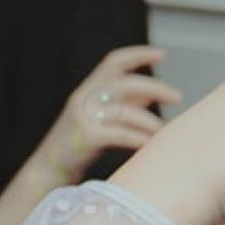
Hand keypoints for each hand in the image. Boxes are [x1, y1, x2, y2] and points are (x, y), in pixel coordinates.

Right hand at [40, 46, 182, 181]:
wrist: (47, 169)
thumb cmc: (77, 145)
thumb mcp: (98, 117)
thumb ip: (122, 104)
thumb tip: (151, 95)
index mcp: (87, 90)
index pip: (113, 61)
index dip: (138, 54)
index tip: (161, 54)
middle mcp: (84, 99)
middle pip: (126, 83)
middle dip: (156, 88)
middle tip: (177, 97)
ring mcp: (84, 117)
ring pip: (126, 112)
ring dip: (150, 122)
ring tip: (164, 132)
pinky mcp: (86, 138)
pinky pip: (121, 134)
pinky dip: (139, 138)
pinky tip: (149, 144)